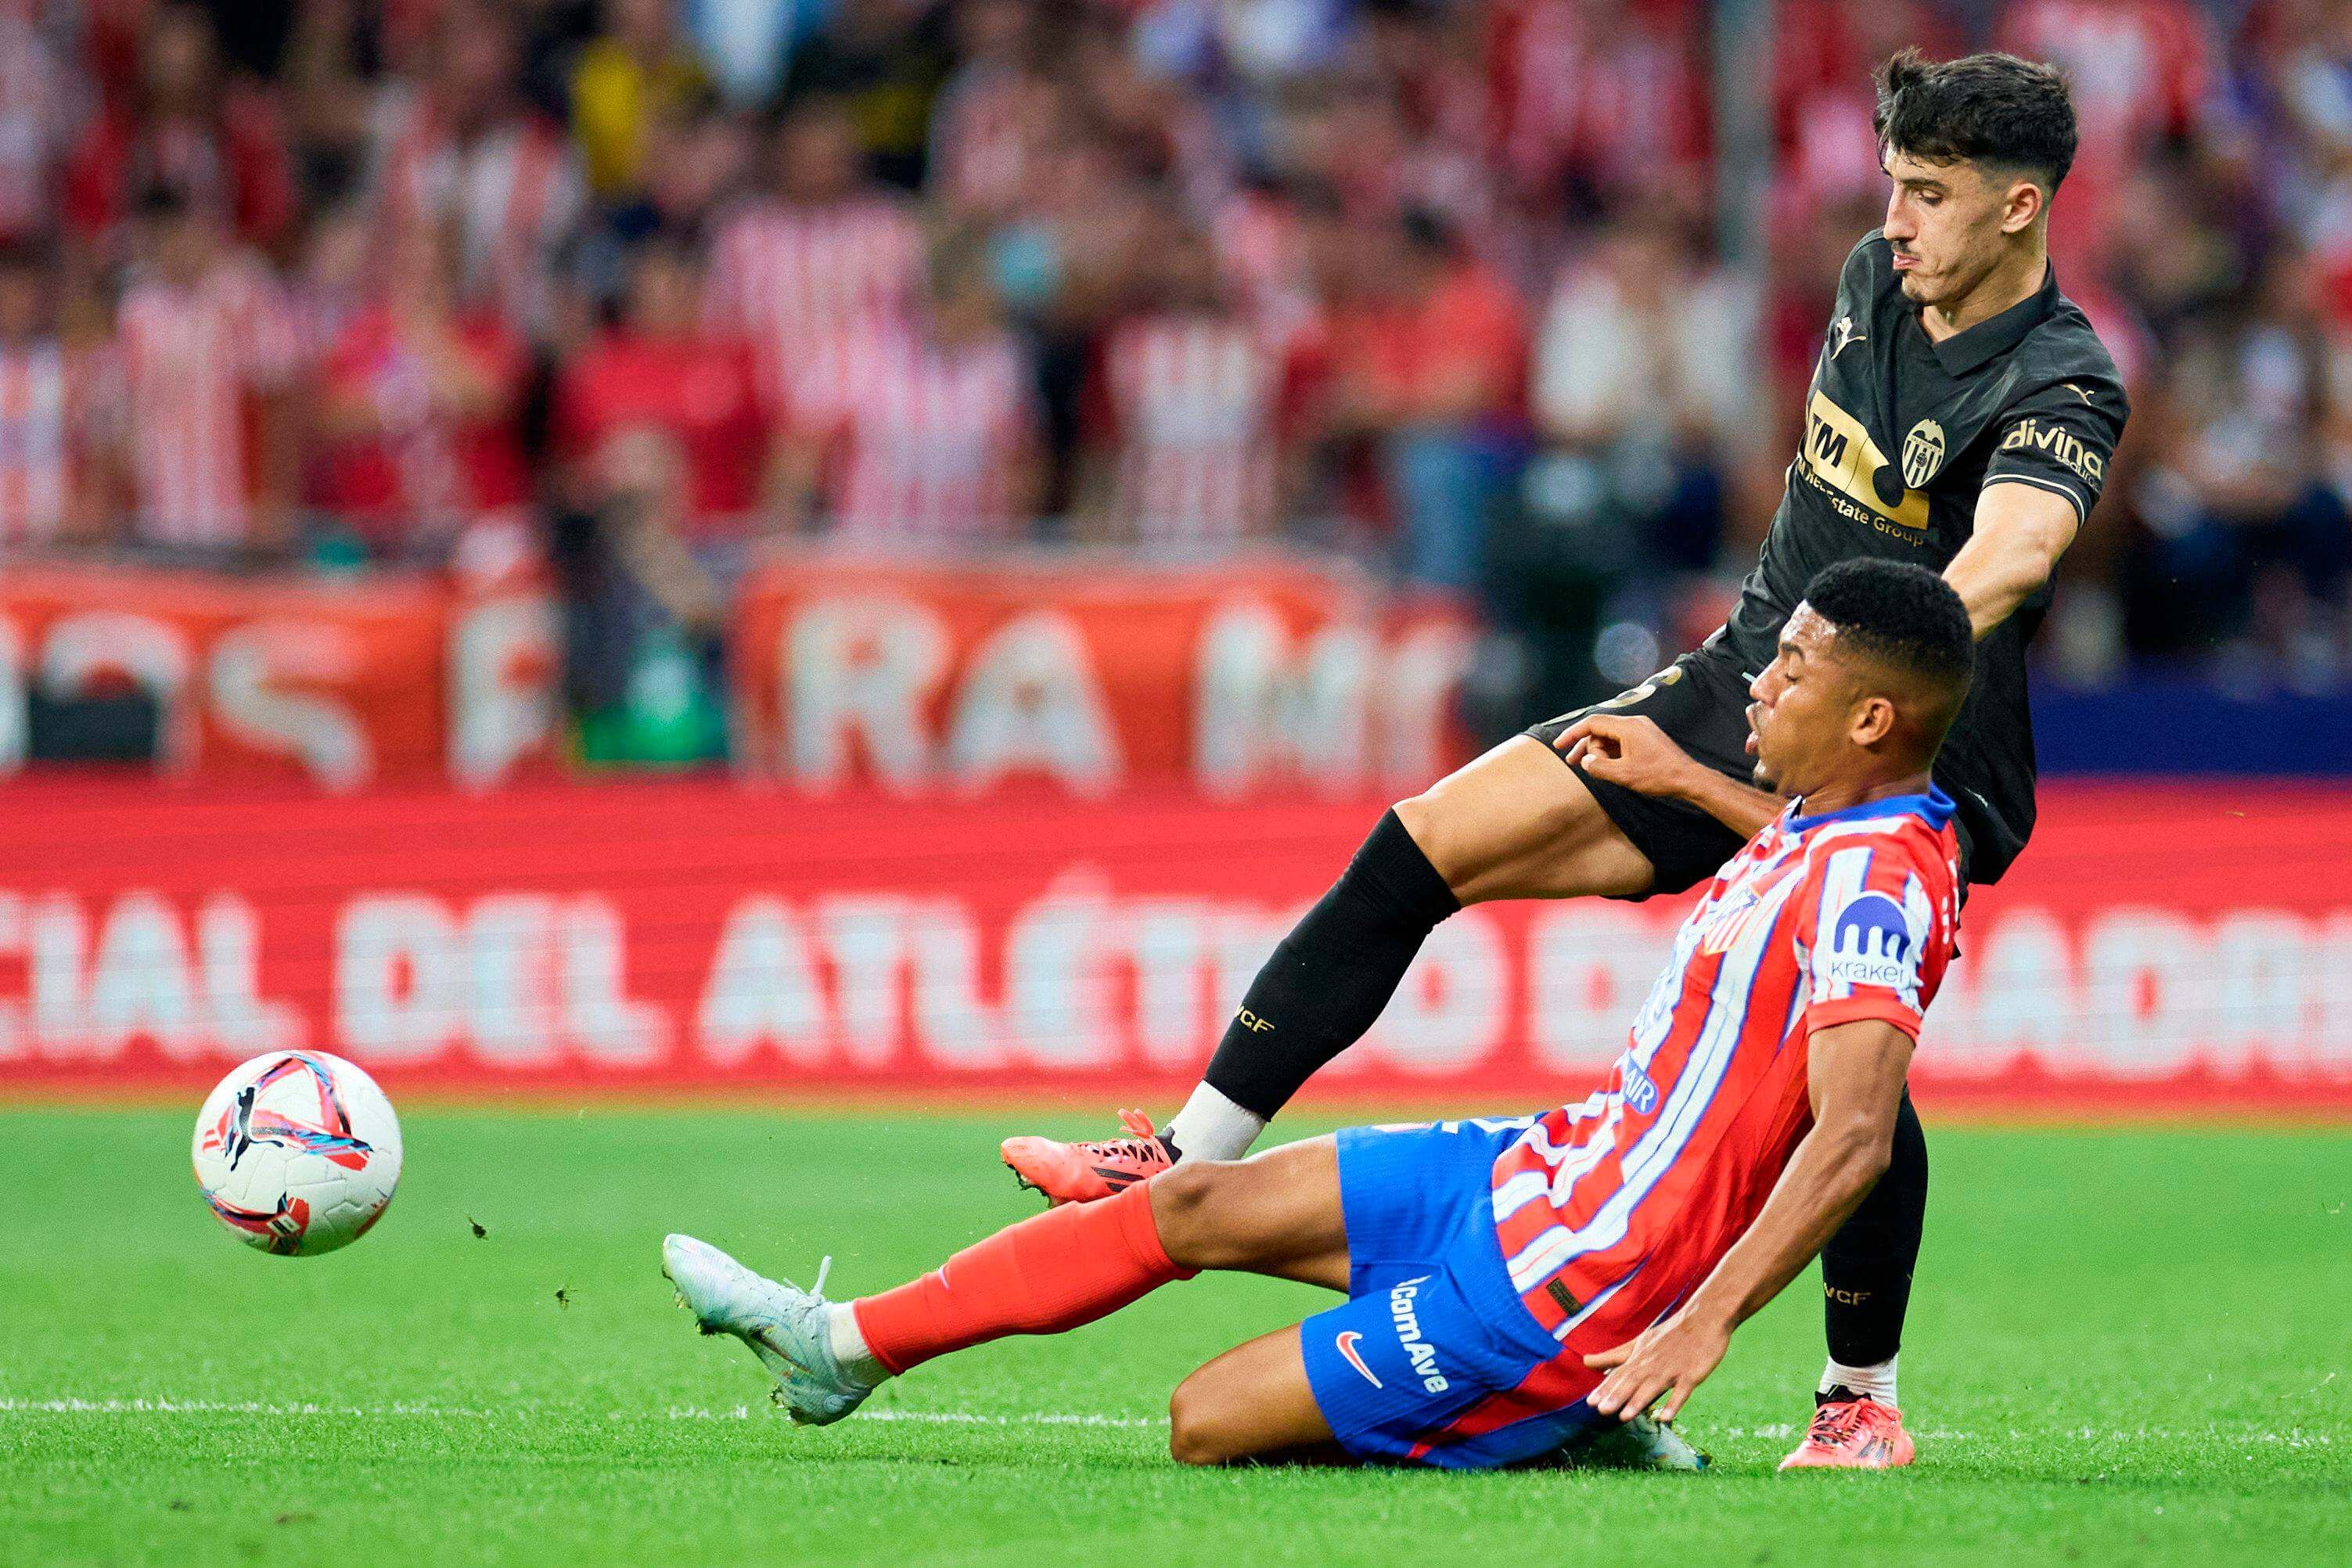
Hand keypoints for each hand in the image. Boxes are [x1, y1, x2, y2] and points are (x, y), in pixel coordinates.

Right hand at [1555, 714, 1701, 801]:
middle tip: (1572, 762)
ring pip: (1611, 736)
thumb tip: (1586, 761)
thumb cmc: (1659, 776)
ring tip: (1589, 767)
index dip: (1572, 733)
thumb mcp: (1623, 775)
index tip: (1559, 745)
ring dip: (1598, 751)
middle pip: (1600, 729)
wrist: (1689, 779)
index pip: (1592, 723)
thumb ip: (1599, 767)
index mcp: (1628, 727)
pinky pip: (1622, 741)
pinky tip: (1607, 766)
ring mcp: (1642, 730)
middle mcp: (1634, 723)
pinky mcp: (1647, 739)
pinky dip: (1611, 752)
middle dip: (1585, 746)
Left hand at [1582, 1308, 1731, 1422]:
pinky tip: (1665, 1417)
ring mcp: (1673, 1368)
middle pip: (1633, 1380)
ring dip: (1639, 1401)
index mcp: (1640, 1356)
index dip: (1606, 1388)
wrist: (1704, 1317)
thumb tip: (1586, 1362)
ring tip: (1625, 1416)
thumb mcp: (1640, 1342)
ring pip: (1653, 1386)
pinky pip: (1682, 1391)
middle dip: (1617, 1396)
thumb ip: (1615, 1355)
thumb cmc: (1670, 1333)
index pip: (1620, 1374)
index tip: (1590, 1403)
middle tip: (1602, 1411)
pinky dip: (1674, 1403)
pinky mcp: (1692, 1373)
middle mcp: (1653, 1363)